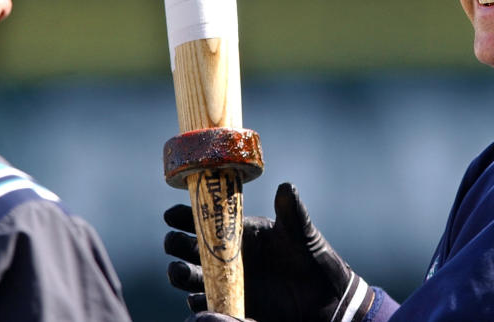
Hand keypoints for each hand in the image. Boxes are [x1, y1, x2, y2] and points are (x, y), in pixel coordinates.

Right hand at [165, 183, 373, 321]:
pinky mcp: (232, 306)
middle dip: (177, 244)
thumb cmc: (311, 256)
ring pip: (192, 277)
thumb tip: (286, 186)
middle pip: (189, 249)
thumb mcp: (301, 232)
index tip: (171, 214)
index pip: (203, 220)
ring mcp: (227, 282)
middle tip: (174, 242)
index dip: (184, 216)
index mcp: (238, 231)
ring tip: (180, 270)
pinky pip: (206, 305)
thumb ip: (291, 211)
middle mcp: (226, 256)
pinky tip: (198, 301)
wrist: (323, 295)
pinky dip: (198, 304)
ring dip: (181, 273)